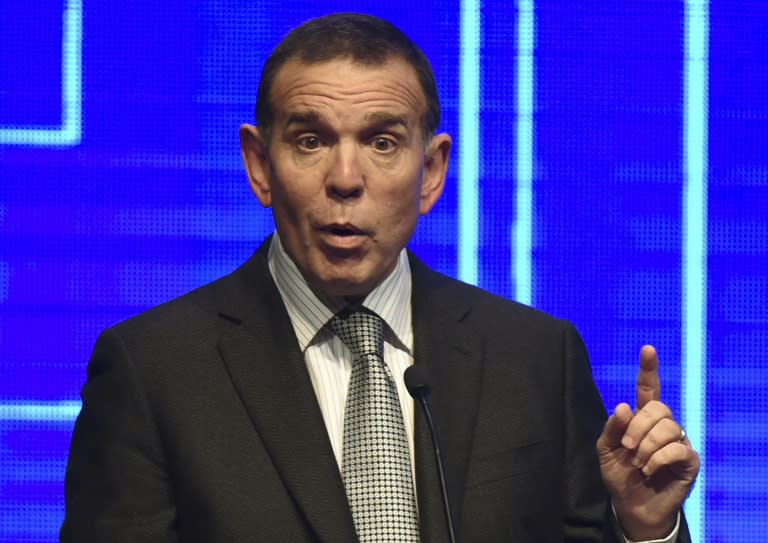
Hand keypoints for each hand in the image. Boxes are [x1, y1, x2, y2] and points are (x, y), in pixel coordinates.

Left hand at [596, 345, 699, 540]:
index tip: (647, 349)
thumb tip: (624, 406)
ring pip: (668, 427)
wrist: (631, 505)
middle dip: (638, 427)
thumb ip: (612, 428)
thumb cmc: (619, 474)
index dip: (648, 369)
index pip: (647, 389)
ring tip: (638, 463)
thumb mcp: (606, 450)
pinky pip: (677, 448)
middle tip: (627, 448)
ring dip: (646, 446)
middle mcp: (662, 425)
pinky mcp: (689, 460)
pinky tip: (649, 469)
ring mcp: (678, 441)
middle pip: (659, 408)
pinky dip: (657, 459)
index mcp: (641, 418)